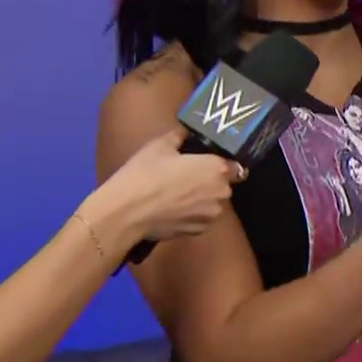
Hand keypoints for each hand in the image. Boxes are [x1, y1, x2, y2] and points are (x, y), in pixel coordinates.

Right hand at [88, 129, 245, 246]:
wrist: (126, 212)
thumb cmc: (145, 174)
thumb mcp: (159, 146)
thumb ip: (180, 135)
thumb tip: (187, 130)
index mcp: (217, 168)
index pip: (234, 165)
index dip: (221, 164)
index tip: (206, 164)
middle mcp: (222, 192)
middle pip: (223, 185)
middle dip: (209, 182)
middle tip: (185, 178)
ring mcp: (212, 214)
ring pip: (213, 203)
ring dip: (202, 199)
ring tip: (177, 195)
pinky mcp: (200, 231)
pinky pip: (202, 219)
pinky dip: (192, 214)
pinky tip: (173, 210)